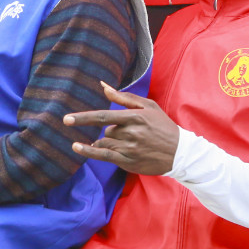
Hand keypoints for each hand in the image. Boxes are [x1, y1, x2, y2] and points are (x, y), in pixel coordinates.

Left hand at [64, 83, 179, 175]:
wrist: (180, 153)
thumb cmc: (163, 126)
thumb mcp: (148, 107)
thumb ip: (123, 97)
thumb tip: (103, 86)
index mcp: (135, 117)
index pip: (104, 117)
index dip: (84, 118)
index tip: (67, 119)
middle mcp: (131, 133)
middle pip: (106, 130)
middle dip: (112, 131)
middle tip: (131, 134)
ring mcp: (129, 149)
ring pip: (105, 142)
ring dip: (107, 141)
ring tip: (126, 142)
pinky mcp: (129, 162)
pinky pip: (104, 156)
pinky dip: (90, 151)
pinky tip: (78, 147)